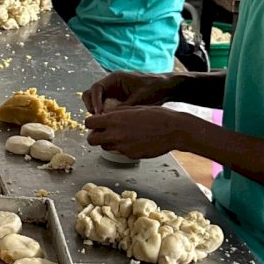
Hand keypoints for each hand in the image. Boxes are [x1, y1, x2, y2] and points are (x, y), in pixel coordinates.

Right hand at [82, 71, 181, 114]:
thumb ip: (124, 107)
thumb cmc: (155, 89)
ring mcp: (113, 92)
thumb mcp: (140, 99)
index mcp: (115, 79)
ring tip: (105, 122)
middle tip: (99, 119)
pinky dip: (105, 114)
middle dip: (92, 106)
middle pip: (91, 94)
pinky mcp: (117, 99)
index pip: (96, 88)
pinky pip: (105, 106)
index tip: (98, 113)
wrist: (166, 88)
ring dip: (97, 111)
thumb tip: (109, 118)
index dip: (94, 101)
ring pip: (96, 101)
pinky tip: (112, 122)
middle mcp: (111, 84)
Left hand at [85, 105, 204, 159]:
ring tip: (121, 135)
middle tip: (103, 132)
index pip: (88, 123)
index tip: (96, 123)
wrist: (174, 130)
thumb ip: (117, 112)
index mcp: (114, 119)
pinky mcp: (131, 155)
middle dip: (94, 136)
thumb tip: (105, 115)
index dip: (91, 123)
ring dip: (108, 142)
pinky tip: (135, 141)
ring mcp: (123, 146)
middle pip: (91, 140)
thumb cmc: (156, 115)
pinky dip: (123, 147)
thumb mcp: (134, 107)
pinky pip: (121, 152)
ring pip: (105, 147)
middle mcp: (115, 134)